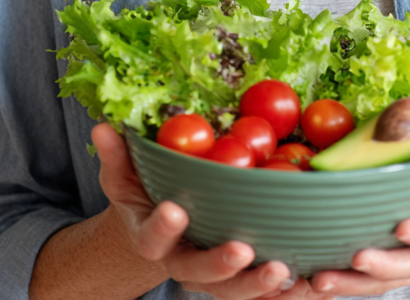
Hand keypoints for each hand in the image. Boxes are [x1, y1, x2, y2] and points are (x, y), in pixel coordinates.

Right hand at [93, 123, 297, 299]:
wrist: (160, 228)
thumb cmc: (143, 193)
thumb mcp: (124, 175)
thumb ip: (116, 155)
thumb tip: (101, 127)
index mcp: (152, 238)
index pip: (153, 237)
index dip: (162, 227)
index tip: (176, 209)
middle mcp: (181, 262)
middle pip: (198, 273)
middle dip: (220, 264)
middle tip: (242, 249)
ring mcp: (211, 276)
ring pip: (232, 290)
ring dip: (256, 285)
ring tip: (282, 269)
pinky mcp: (238, 279)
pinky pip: (260, 293)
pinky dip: (282, 292)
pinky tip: (308, 283)